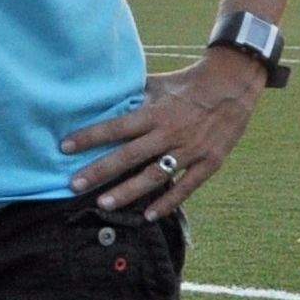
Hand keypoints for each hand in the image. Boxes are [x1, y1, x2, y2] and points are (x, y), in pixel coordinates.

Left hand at [59, 55, 259, 213]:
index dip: (90, 137)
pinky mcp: (210, 162)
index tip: (65, 147)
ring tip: (104, 204)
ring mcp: (191, 150)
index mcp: (156, 112)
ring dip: (128, 192)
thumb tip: (103, 96)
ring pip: (155, 175)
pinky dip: (168, 203)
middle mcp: (170, 133)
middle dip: (99, 171)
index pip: (117, 127)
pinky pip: (187, 187)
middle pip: (129, 156)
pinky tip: (148, 216)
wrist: (234, 83)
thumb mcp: (159, 83)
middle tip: (74, 185)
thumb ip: (133, 94)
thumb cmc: (190, 82)